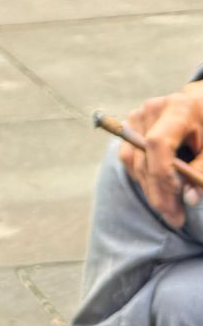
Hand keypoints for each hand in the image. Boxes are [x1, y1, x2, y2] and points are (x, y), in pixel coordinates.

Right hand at [119, 82, 202, 226]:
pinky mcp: (131, 124)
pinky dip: (142, 176)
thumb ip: (202, 171)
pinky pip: (129, 156)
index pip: (157, 143)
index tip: (178, 201)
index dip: (163, 174)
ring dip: (148, 188)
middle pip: (144, 156)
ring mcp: (138, 115)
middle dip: (158, 192)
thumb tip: (188, 199)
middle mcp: (152, 109)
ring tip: (169, 210)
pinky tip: (159, 189)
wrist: (202, 106)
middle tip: (175, 219)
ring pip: (133, 159)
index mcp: (179, 108)